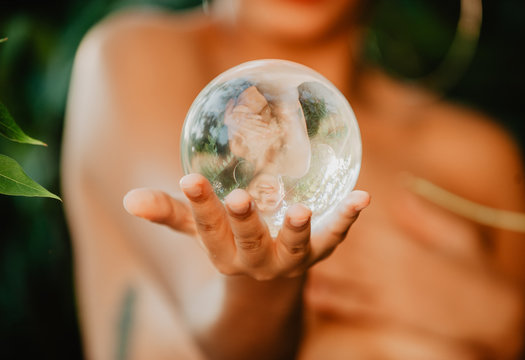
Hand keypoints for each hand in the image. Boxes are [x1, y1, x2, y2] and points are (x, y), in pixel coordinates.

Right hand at [124, 173, 369, 280]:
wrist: (268, 278)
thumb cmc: (230, 242)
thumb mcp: (199, 229)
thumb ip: (169, 213)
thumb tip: (130, 200)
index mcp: (223, 253)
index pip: (207, 231)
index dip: (199, 207)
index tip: (190, 179)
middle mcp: (257, 262)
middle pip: (249, 243)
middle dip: (244, 222)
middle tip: (239, 199)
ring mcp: (291, 260)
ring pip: (295, 249)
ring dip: (298, 231)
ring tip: (300, 210)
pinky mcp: (319, 251)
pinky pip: (335, 237)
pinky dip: (348, 218)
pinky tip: (362, 196)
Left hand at [304, 188, 524, 358]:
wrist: (489, 317)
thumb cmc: (474, 273)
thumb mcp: (458, 236)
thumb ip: (426, 217)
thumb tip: (404, 194)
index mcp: (402, 246)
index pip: (364, 227)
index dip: (335, 214)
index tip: (310, 198)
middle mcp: (388, 269)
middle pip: (344, 249)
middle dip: (313, 235)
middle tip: (286, 221)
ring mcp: (385, 293)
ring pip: (343, 278)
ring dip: (314, 266)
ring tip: (285, 257)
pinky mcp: (387, 313)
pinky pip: (353, 307)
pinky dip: (331, 302)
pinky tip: (309, 295)